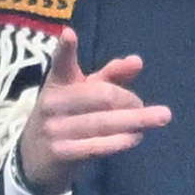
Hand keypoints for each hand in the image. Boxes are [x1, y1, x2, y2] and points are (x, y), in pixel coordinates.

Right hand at [18, 28, 171, 194]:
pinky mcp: (61, 153)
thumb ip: (111, 76)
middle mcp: (53, 103)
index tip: (69, 34)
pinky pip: (97, 146)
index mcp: (58, 83)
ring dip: (135, 120)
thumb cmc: (67, 117)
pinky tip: (137, 137)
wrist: (35, 160)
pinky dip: (122, 140)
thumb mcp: (84, 92)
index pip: (61, 63)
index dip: (65, 49)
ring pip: (103, 122)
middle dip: (129, 100)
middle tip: (142, 105)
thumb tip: (137, 61)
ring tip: (159, 118)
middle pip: (102, 96)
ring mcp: (55, 129)